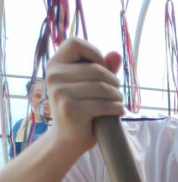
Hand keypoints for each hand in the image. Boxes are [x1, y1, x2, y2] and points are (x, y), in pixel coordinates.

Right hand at [45, 38, 123, 153]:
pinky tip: (119, 112)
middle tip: (116, 93)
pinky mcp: (71, 109)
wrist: (67, 138)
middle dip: (114, 82)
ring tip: (118, 103)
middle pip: (96, 69)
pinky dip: (117, 108)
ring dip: (117, 97)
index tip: (102, 69)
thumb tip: (117, 54)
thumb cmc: (80, 108)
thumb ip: (102, 68)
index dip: (95, 53)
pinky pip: (104, 104)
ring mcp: (60, 92)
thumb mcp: (88, 85)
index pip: (76, 43)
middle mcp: (54, 76)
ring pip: (103, 87)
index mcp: (55, 65)